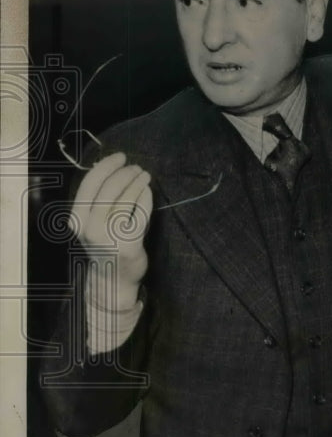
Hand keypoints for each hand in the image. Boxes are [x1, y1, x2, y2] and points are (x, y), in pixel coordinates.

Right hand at [71, 152, 151, 310]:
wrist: (112, 280)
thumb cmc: (105, 245)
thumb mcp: (92, 223)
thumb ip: (97, 199)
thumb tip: (110, 166)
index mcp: (77, 219)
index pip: (90, 184)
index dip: (106, 166)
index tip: (119, 156)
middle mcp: (90, 227)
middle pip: (109, 188)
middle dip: (125, 172)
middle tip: (136, 167)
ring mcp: (110, 236)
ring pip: (126, 198)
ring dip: (137, 181)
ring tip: (144, 175)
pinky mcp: (129, 243)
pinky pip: (140, 212)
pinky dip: (145, 198)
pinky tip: (148, 191)